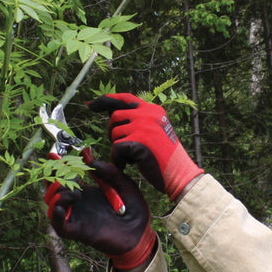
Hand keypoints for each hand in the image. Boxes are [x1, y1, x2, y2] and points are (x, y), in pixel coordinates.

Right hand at [46, 158, 156, 271]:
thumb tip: (91, 161)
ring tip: (76, 194)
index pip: (64, 177)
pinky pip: (59, 226)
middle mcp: (78, 204)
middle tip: (72, 176)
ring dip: (57, 196)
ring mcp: (77, 217)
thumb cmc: (134, 209)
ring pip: (52, 205)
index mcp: (86, 191)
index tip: (56, 154)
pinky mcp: (79, 232)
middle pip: (53, 190)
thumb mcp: (124, 184)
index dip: (57, 166)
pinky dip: (55, 215)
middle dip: (56, 179)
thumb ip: (110, 172)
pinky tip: (61, 207)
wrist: (140, 232)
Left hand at [89, 93, 204, 200]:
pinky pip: (116, 148)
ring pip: (114, 133)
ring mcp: (144, 126)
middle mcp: (149, 113)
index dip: (106, 100)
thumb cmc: (165, 158)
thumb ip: (137, 121)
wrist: (180, 174)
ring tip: (133, 158)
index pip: (125, 98)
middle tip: (123, 149)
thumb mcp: (155, 131)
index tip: (91, 104)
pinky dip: (119, 160)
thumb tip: (111, 114)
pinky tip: (130, 165)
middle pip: (115, 116)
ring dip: (118, 149)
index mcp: (153, 110)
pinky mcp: (139, 141)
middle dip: (113, 133)